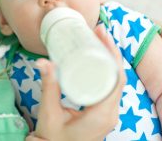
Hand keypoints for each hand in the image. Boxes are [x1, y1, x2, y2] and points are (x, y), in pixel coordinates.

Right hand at [33, 25, 125, 140]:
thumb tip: (43, 61)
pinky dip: (106, 70)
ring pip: (115, 81)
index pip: (116, 79)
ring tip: (99, 40)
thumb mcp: (49, 112)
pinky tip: (98, 59)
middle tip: (99, 32)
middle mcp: (110, 114)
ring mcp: (108, 114)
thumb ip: (48, 87)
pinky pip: (110, 87)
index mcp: (102, 114)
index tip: (102, 35)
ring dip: (110, 59)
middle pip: (118, 76)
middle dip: (111, 51)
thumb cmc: (52, 138)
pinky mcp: (103, 112)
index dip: (112, 54)